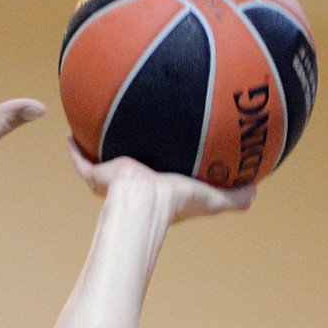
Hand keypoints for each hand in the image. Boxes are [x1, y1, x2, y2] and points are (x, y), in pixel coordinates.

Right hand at [67, 139, 254, 223]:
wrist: (144, 202)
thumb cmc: (177, 203)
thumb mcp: (213, 199)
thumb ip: (236, 197)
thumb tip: (258, 192)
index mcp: (159, 189)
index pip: (160, 178)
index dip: (164, 165)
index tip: (167, 148)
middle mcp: (135, 184)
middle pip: (130, 165)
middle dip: (131, 151)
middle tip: (133, 131)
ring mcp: (113, 181)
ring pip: (102, 161)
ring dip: (99, 146)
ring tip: (97, 124)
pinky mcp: (96, 175)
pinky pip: (80, 159)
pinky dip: (74, 148)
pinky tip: (70, 131)